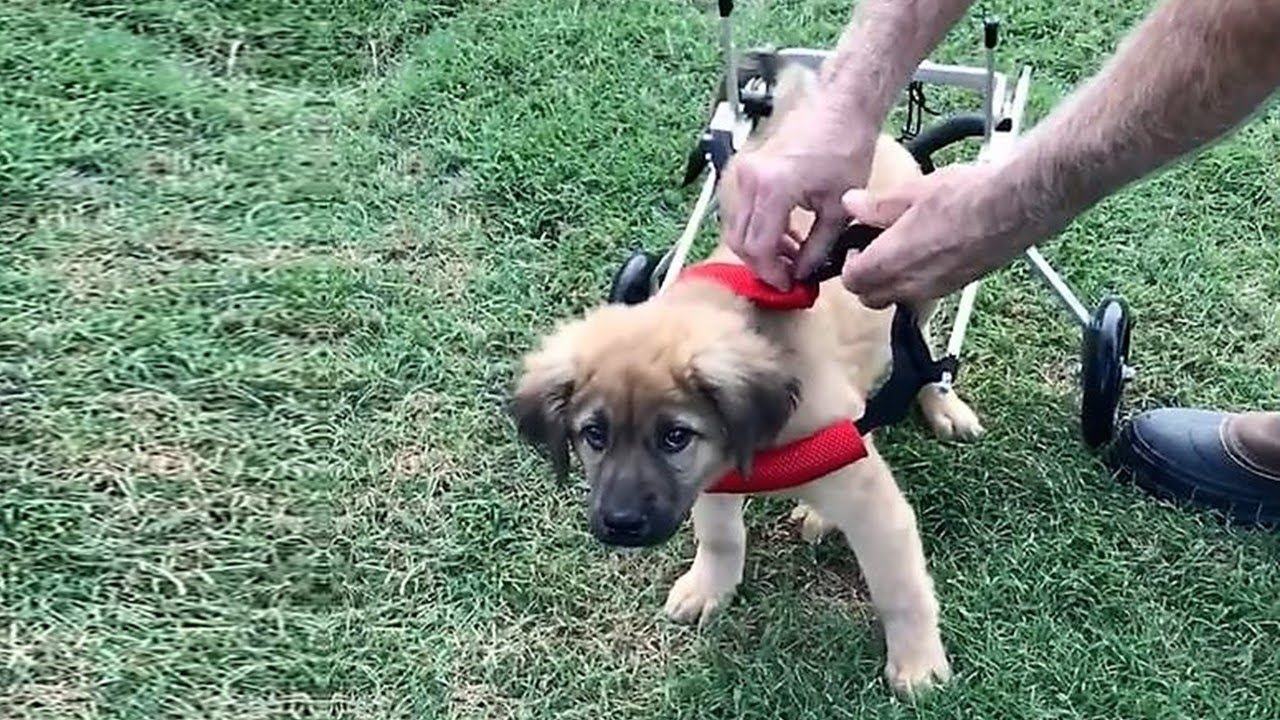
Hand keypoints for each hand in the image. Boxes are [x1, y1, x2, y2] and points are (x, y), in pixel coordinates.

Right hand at [719, 108, 875, 290]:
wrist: (839, 107)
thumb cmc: (844, 147)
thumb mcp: (838, 207)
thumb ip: (818, 247)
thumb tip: (802, 273)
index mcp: (773, 188)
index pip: (759, 247)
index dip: (771, 273)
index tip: (787, 286)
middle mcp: (749, 180)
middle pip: (740, 240)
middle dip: (761, 264)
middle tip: (786, 276)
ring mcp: (742, 172)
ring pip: (736, 227)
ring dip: (758, 248)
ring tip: (789, 256)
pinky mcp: (744, 169)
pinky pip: (741, 210)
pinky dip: (757, 229)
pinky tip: (783, 235)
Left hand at [839, 162, 1065, 307]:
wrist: (1014, 206)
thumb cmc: (965, 196)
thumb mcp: (911, 191)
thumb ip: (876, 205)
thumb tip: (851, 204)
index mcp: (891, 262)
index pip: (851, 281)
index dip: (848, 263)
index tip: (857, 243)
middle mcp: (911, 285)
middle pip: (870, 298)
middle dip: (865, 279)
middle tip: (874, 250)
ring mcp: (935, 290)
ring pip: (897, 299)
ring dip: (890, 282)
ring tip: (901, 249)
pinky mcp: (957, 287)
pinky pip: (923, 294)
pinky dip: (915, 281)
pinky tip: (929, 252)